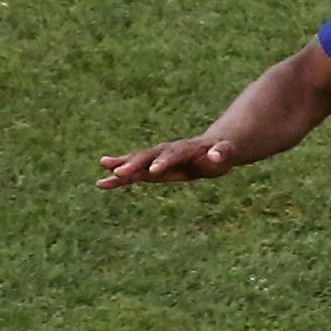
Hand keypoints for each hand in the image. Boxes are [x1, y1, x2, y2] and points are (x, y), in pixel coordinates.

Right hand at [96, 137, 237, 188]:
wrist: (214, 147)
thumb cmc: (223, 152)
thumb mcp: (227, 152)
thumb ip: (222, 153)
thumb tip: (216, 155)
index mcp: (186, 149)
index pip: (173, 155)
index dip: (163, 163)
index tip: (153, 171)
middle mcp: (167, 151)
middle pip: (149, 156)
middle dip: (134, 164)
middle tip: (118, 172)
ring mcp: (157, 158)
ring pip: (137, 162)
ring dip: (120, 166)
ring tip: (102, 169)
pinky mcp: (152, 167)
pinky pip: (134, 172)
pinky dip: (119, 177)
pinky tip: (103, 182)